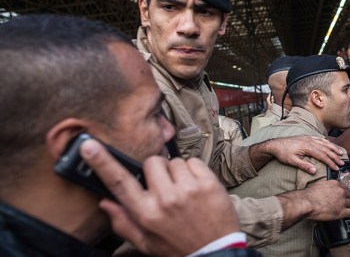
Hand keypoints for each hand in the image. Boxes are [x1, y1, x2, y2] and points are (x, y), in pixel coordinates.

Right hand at [79, 139, 238, 256]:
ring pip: (174, 161)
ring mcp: (188, 190)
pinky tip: (197, 188)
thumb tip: (105, 203)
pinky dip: (195, 171)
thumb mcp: (146, 243)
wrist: (217, 252)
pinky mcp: (208, 183)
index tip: (89, 146)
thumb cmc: (180, 248)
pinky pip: (193, 161)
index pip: (119, 183)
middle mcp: (165, 199)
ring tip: (184, 191)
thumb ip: (124, 222)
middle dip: (156, 171)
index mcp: (146, 214)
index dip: (102, 163)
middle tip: (165, 187)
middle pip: (151, 162)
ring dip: (177, 172)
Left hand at [262, 135, 344, 172]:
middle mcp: (310, 141)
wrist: (275, 144)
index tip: (336, 168)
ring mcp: (308, 138)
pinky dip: (326, 142)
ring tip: (340, 153)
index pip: (322, 155)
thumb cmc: (283, 153)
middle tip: (342, 163)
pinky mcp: (306, 137)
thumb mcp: (292, 161)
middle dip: (335, 156)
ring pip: (324, 142)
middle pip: (325, 149)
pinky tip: (329, 144)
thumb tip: (315, 171)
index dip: (330, 162)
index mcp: (307, 147)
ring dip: (333, 148)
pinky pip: (319, 139)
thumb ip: (304, 166)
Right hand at [303, 180, 349, 219]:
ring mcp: (342, 201)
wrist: (308, 202)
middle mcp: (340, 191)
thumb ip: (325, 186)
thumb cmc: (309, 195)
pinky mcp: (342, 211)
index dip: (347, 191)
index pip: (344, 187)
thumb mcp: (319, 185)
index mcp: (335, 184)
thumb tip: (325, 189)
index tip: (348, 193)